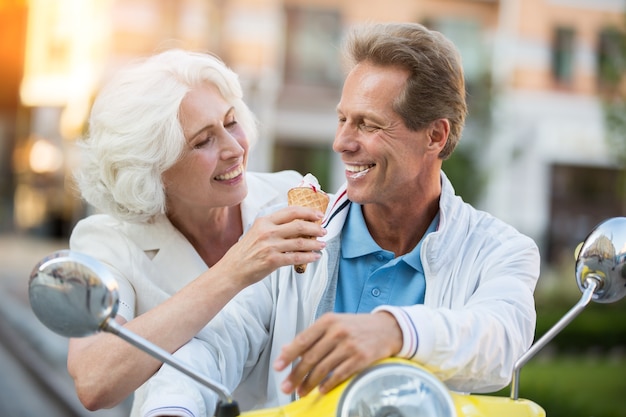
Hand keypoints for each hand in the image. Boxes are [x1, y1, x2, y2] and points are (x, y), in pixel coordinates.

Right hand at [215, 206, 326, 286]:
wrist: (232, 270)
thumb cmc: (245, 252)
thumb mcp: (256, 232)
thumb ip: (273, 226)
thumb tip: (298, 225)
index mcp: (264, 221)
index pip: (291, 211)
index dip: (308, 212)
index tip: (319, 215)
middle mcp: (267, 231)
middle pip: (299, 225)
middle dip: (315, 228)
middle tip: (324, 231)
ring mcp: (270, 246)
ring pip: (300, 243)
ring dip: (315, 243)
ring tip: (322, 244)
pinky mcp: (272, 261)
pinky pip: (296, 258)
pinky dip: (309, 257)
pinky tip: (315, 257)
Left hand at [273, 312, 402, 396]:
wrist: (387, 328)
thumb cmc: (356, 327)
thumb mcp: (334, 323)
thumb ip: (313, 335)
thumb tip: (288, 350)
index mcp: (328, 321)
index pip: (303, 340)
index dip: (288, 355)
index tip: (277, 367)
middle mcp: (337, 332)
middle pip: (310, 357)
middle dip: (296, 374)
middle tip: (286, 387)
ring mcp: (349, 345)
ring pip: (323, 368)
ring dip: (309, 383)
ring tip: (301, 392)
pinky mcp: (361, 358)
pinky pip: (339, 375)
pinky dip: (328, 384)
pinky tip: (321, 390)